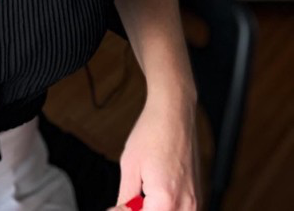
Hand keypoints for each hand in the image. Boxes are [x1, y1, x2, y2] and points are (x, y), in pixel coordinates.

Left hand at [106, 94, 199, 209]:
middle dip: (142, 209)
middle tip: (129, 201)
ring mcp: (194, 202)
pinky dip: (165, 208)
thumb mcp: (130, 166)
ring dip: (153, 209)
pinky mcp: (196, 196)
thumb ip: (125, 198)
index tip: (117, 206)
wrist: (174, 112)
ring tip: (140, 196)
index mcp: (165, 200)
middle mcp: (185, 205)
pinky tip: (153, 196)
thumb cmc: (153, 132)